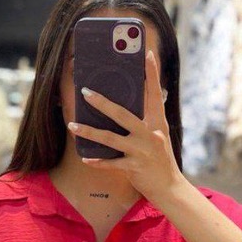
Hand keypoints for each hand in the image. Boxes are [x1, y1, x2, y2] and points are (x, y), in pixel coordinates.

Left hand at [67, 49, 183, 203]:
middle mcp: (150, 134)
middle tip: (85, 92)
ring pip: (110, 138)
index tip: (147, 54)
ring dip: (89, 131)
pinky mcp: (134, 167)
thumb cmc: (160, 159)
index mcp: (157, 122)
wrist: (170, 188)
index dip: (151, 73)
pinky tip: (85, 158)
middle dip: (102, 103)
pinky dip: (97, 161)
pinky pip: (111, 163)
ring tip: (72, 125)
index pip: (154, 94)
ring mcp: (142, 151)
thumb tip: (125, 106)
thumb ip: (145, 121)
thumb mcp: (158, 136)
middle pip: (122, 114)